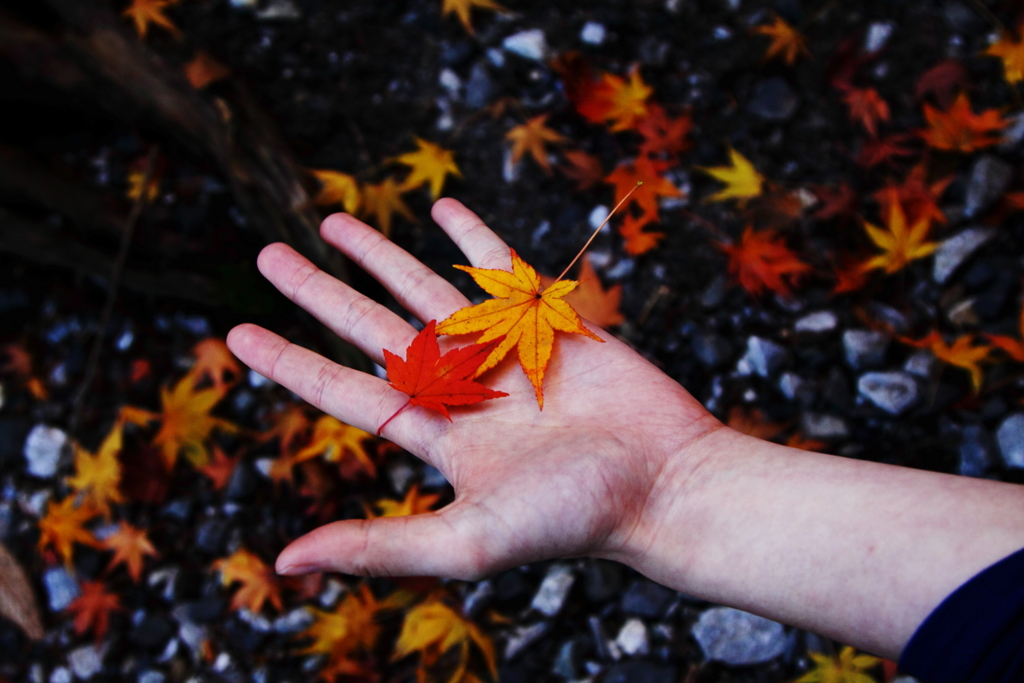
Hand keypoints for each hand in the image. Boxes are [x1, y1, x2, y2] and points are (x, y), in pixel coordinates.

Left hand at [227, 199, 721, 578]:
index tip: (237, 330)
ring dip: (379, 254)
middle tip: (269, 254)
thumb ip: (379, 547)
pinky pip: (500, 268)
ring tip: (333, 221)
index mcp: (436, 434)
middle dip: (318, 291)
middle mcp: (460, 387)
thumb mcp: (467, 539)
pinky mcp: (547, 321)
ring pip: (425, 288)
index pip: (341, 389)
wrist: (665, 480)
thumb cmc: (574, 517)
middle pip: (370, 328)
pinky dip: (471, 236)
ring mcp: (501, 350)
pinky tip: (441, 207)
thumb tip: (286, 563)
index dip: (288, 359)